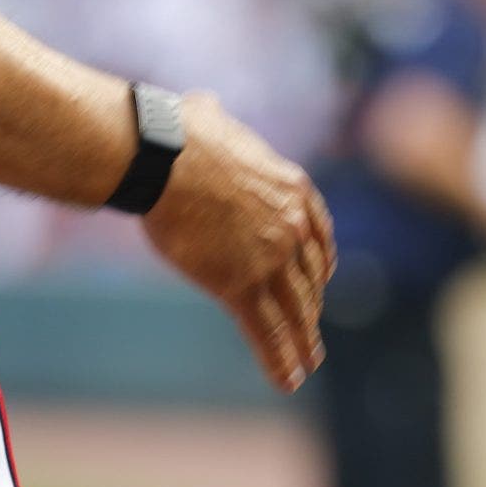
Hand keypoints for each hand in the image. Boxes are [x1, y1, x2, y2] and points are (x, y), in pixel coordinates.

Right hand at [139, 93, 333, 392]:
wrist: (162, 155)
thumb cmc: (175, 133)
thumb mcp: (209, 119)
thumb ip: (217, 120)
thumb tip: (203, 105)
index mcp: (291, 189)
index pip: (317, 234)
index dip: (321, 261)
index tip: (324, 277)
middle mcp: (291, 228)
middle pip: (308, 278)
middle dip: (311, 306)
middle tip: (313, 330)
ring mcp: (269, 259)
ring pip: (293, 310)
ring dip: (303, 342)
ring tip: (307, 364)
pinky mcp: (240, 284)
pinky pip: (266, 330)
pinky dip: (279, 359)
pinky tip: (288, 381)